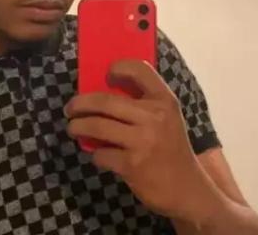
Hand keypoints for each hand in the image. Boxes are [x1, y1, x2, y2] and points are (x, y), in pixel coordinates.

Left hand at [65, 59, 217, 222]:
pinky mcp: (131, 165)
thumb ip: (143, 102)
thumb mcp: (166, 118)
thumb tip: (103, 88)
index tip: (106, 76)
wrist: (188, 190)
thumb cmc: (171, 148)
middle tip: (70, 108)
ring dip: (77, 127)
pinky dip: (95, 154)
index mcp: (164, 100)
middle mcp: (154, 116)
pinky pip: (100, 154)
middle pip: (104, 101)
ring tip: (72, 128)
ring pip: (96, 126)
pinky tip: (98, 156)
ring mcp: (142, 141)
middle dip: (80, 103)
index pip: (139, 69)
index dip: (119, 67)